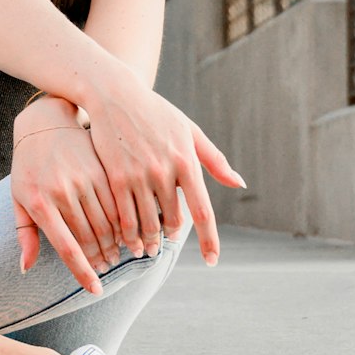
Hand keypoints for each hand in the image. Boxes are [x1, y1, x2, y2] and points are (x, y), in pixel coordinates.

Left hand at [11, 97, 126, 294]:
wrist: (45, 124)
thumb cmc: (28, 168)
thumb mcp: (18, 199)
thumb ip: (25, 234)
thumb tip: (25, 268)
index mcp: (40, 203)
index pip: (67, 248)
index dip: (83, 273)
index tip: (96, 291)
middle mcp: (63, 191)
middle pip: (91, 238)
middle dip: (102, 258)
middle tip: (107, 268)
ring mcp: (84, 178)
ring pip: (108, 222)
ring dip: (116, 243)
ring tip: (119, 254)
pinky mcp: (101, 167)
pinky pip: (118, 202)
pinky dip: (124, 220)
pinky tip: (126, 229)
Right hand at [79, 66, 244, 268]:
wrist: (115, 94)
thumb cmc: (156, 112)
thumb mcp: (189, 130)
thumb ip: (214, 160)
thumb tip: (239, 183)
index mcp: (187, 161)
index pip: (203, 212)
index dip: (209, 240)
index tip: (212, 260)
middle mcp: (166, 170)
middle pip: (171, 221)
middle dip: (169, 238)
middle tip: (165, 245)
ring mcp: (140, 174)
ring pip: (147, 223)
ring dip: (147, 242)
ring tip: (145, 249)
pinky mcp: (117, 176)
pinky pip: (124, 216)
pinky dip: (127, 233)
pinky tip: (127, 238)